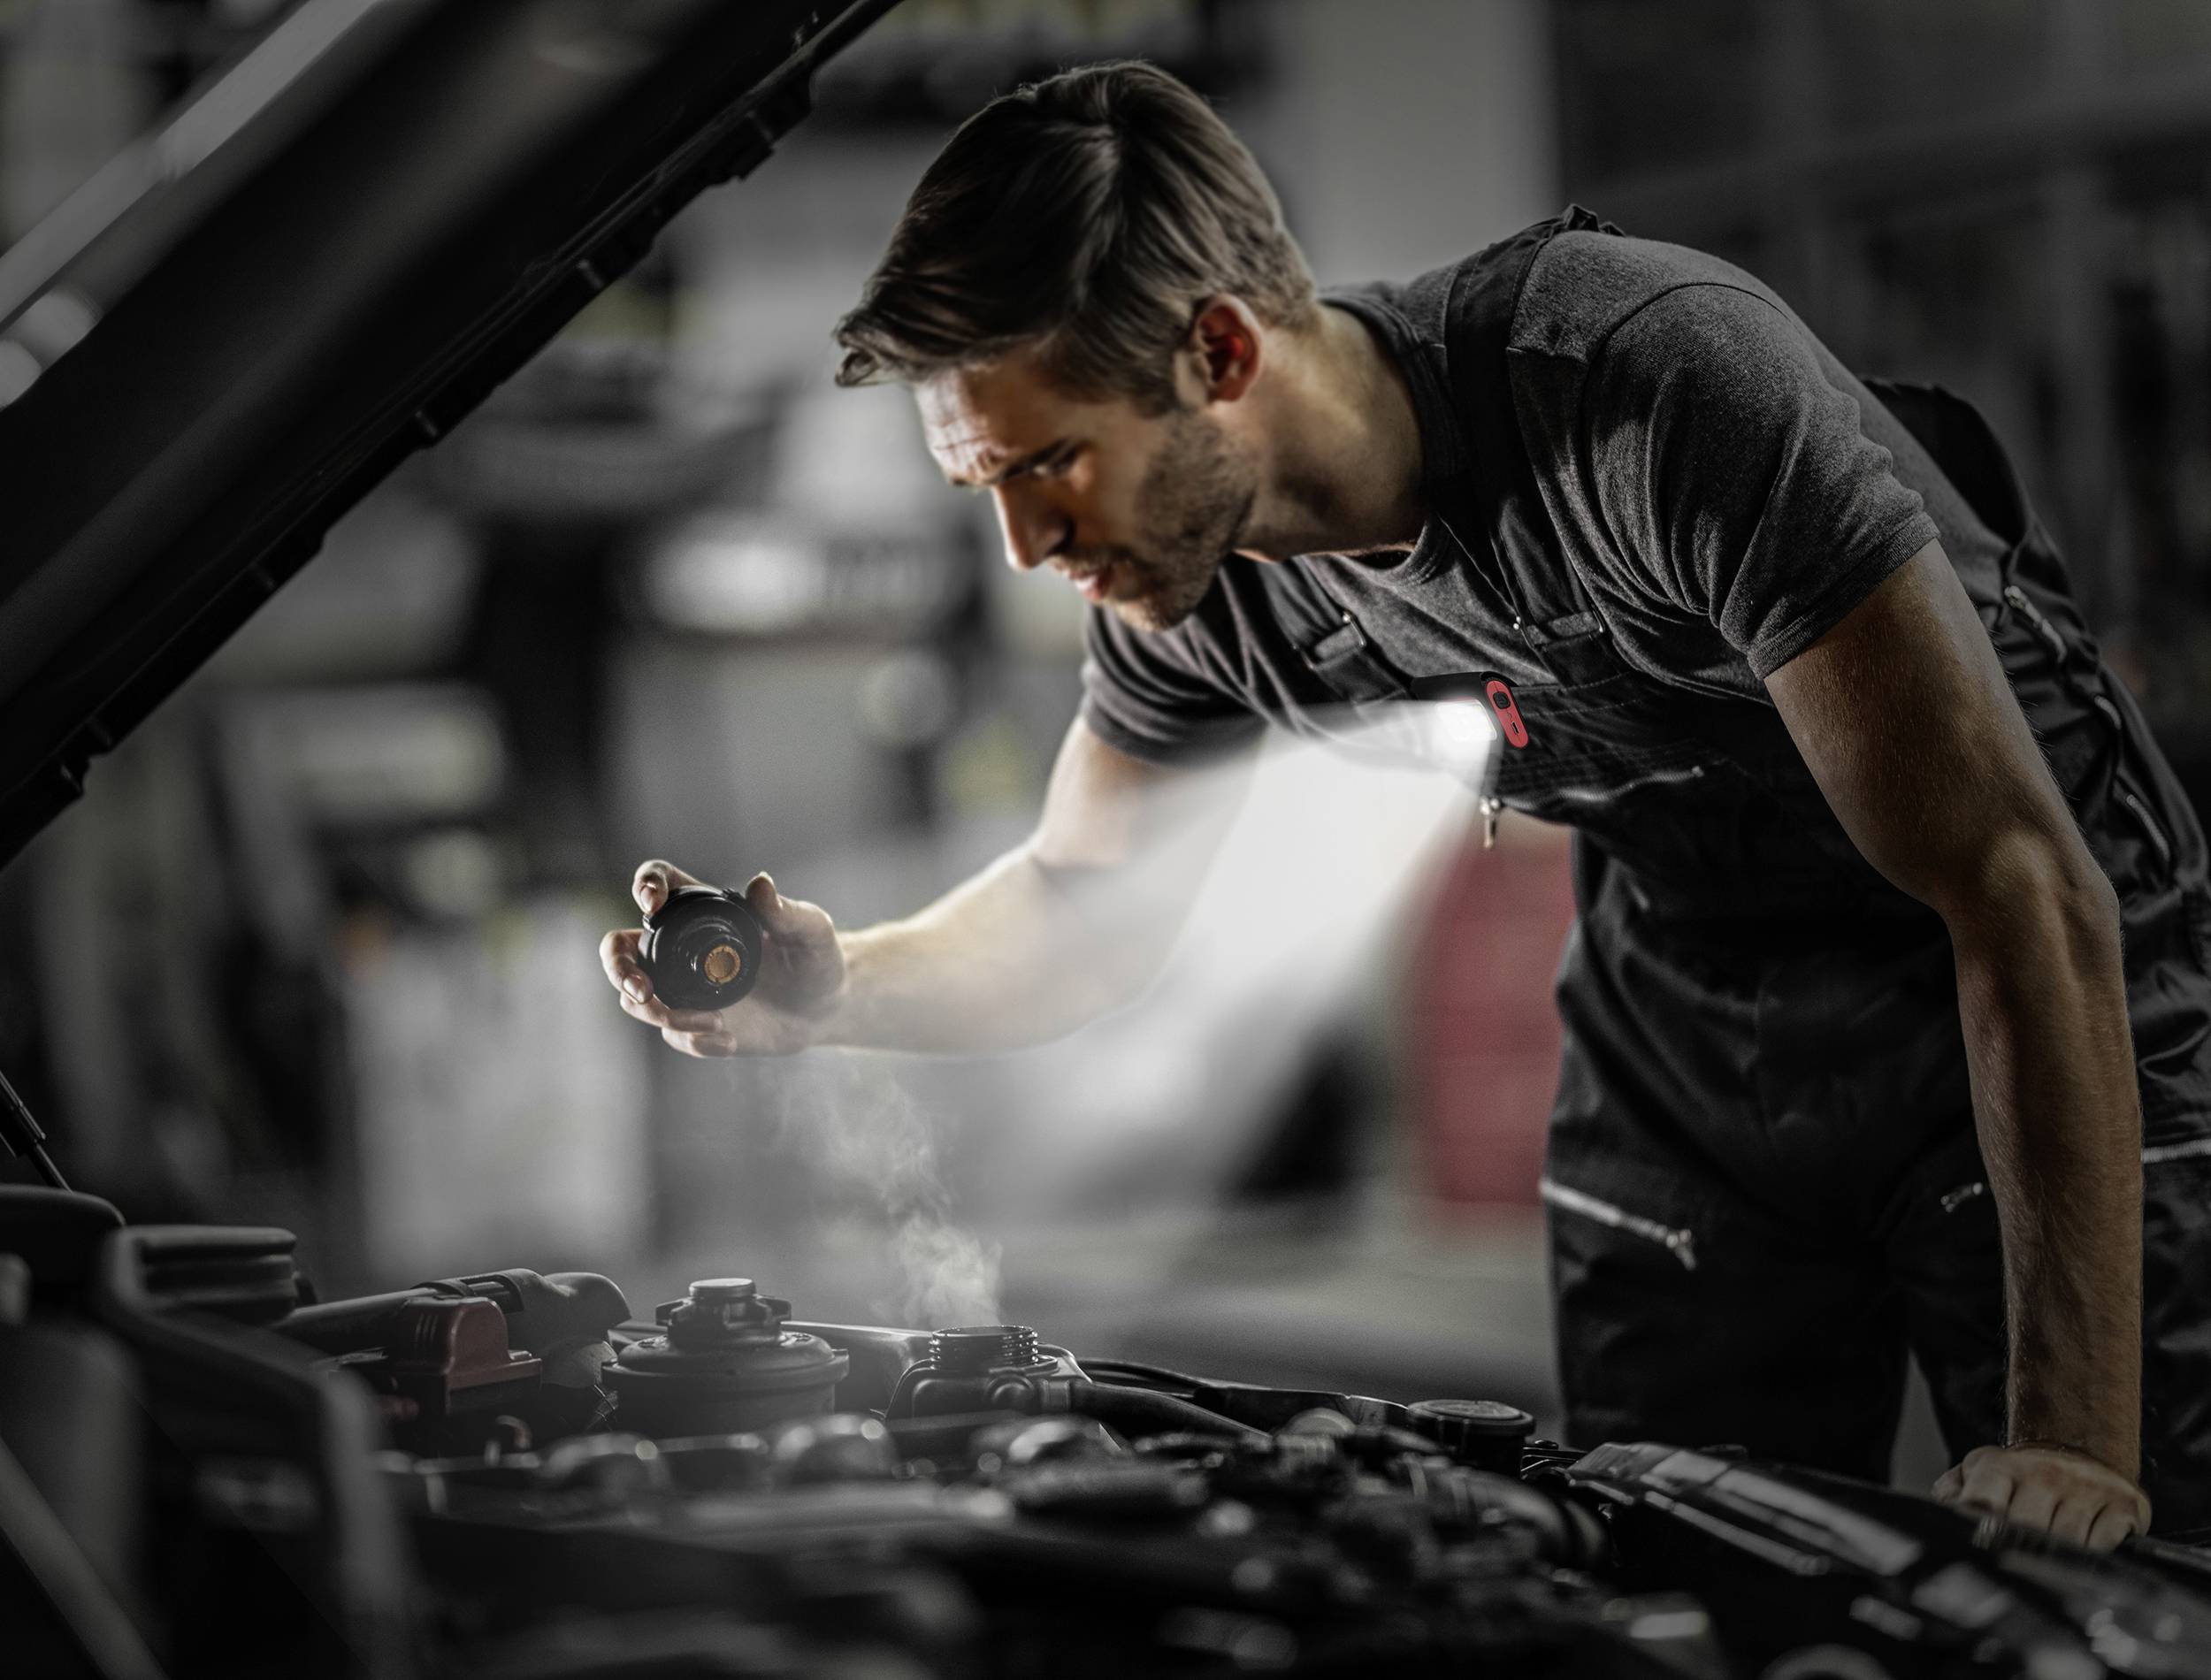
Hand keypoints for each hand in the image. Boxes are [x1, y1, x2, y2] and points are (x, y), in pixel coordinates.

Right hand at [598, 859, 845, 1056]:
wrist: (825, 1009)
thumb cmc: (817, 959)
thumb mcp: (811, 932)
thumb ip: (787, 912)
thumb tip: (761, 884)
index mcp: (704, 911)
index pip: (658, 883)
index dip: (644, 886)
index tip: (651, 904)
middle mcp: (682, 949)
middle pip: (619, 949)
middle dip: (617, 968)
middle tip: (642, 990)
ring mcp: (683, 988)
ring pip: (635, 998)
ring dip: (661, 1014)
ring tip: (713, 1024)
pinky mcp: (693, 1024)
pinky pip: (672, 1035)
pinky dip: (693, 1041)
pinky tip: (727, 1041)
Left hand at [1934, 1443, 2149, 1549]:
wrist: (2080, 1450)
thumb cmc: (2023, 1475)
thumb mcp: (1980, 1471)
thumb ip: (1953, 1492)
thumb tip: (1944, 1514)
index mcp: (2002, 1467)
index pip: (1984, 1502)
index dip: (1981, 1527)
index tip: (1983, 1543)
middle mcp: (2045, 1474)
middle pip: (2027, 1529)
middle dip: (2021, 1547)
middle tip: (2019, 1554)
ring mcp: (2086, 1488)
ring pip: (2067, 1541)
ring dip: (2057, 1555)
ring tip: (2050, 1551)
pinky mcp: (2123, 1504)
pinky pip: (2104, 1544)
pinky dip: (2092, 1555)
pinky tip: (2083, 1550)